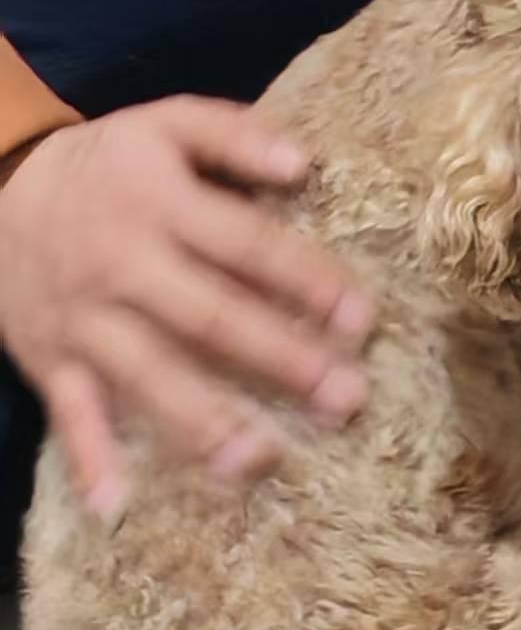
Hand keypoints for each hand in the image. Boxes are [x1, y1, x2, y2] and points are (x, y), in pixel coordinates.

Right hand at [0, 98, 373, 518]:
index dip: (307, 281)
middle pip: (211, 319)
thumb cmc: (109, 163)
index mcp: (162, 205)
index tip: (361, 319)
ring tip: (259, 461)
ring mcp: (85, 321)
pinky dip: (89, 460)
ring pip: (147, 375)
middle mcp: (125, 266)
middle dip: (280, 361)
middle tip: (345, 399)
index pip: (248, 246)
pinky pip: (70, 414)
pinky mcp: (50, 360)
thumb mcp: (166, 123)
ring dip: (202, 422)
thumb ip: (235, 134)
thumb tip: (302, 160)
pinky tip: (117, 506)